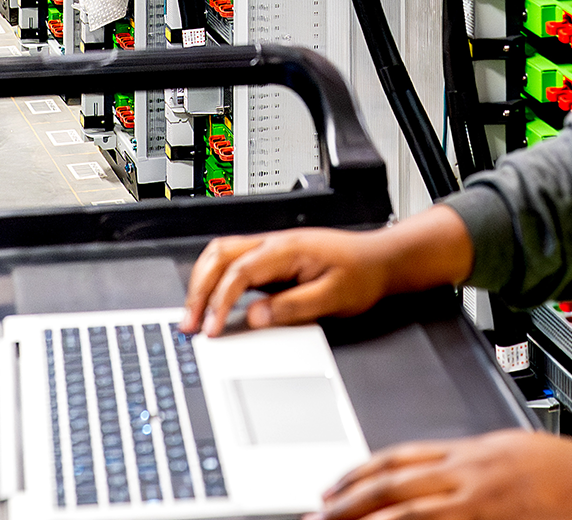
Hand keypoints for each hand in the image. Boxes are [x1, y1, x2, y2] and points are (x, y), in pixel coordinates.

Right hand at [181, 208, 474, 335]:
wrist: (381, 261)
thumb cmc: (363, 274)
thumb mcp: (333, 297)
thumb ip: (293, 307)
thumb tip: (255, 318)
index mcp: (287, 249)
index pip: (239, 272)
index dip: (220, 301)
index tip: (213, 329)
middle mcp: (274, 244)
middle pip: (219, 255)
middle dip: (198, 289)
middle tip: (190, 323)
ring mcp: (271, 250)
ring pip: (222, 254)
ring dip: (203, 282)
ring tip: (195, 314)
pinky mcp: (272, 260)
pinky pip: (234, 264)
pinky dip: (216, 281)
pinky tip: (214, 303)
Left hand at [315, 431, 571, 519]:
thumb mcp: (526, 458)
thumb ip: (485, 467)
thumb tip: (448, 478)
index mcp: (480, 448)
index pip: (404, 454)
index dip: (363, 469)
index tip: (336, 483)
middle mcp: (474, 470)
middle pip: (393, 480)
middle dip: (348, 497)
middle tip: (316, 511)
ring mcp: (482, 500)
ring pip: (404, 509)